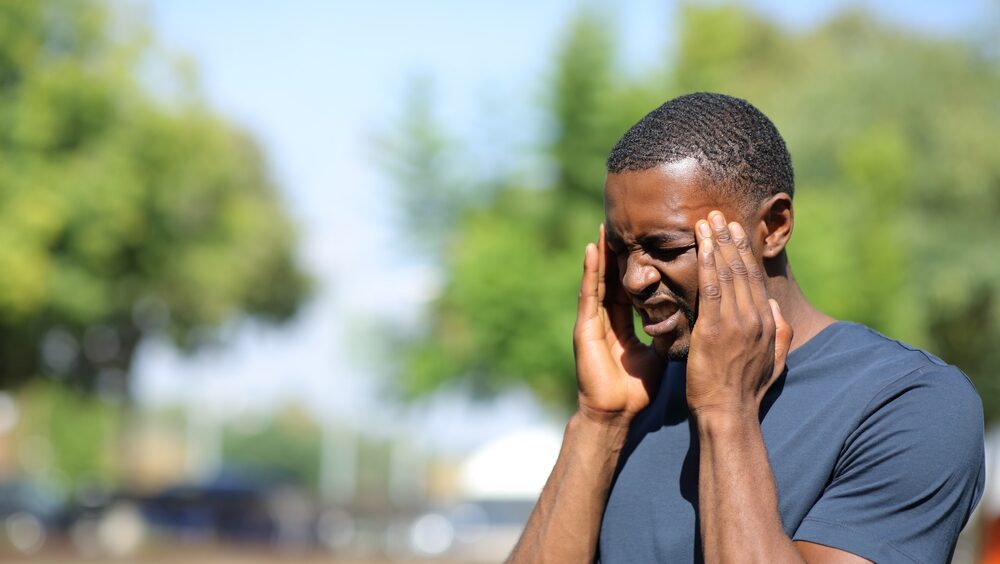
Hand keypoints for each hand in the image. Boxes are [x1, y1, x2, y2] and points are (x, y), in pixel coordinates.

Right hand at [573, 225, 663, 424]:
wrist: (614, 413)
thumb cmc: (635, 389)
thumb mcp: (657, 353)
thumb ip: (667, 334)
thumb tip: (691, 320)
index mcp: (624, 321)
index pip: (635, 286)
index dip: (643, 264)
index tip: (654, 240)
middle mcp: (607, 316)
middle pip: (615, 276)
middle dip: (621, 251)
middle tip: (628, 222)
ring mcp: (593, 319)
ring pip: (600, 278)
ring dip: (603, 252)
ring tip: (608, 224)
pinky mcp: (584, 326)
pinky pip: (589, 292)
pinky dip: (591, 269)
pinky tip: (594, 248)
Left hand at [686, 211, 792, 417]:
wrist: (729, 415)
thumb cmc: (746, 393)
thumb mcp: (774, 363)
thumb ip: (779, 334)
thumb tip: (774, 308)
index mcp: (768, 324)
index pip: (754, 279)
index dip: (744, 251)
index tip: (735, 230)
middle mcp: (756, 318)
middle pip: (742, 269)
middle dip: (730, 238)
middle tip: (718, 214)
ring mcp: (736, 323)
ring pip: (727, 273)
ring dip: (717, 242)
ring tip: (707, 220)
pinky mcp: (714, 330)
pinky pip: (711, 288)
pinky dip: (707, 262)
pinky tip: (702, 244)